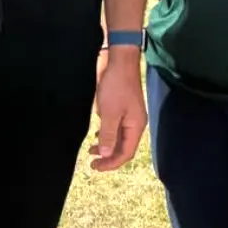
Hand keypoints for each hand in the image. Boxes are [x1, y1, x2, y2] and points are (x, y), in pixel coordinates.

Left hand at [88, 47, 145, 170]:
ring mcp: (129, 116)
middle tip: (92, 162)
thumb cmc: (116, 86)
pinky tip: (97, 135)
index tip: (96, 166)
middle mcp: (135, 123)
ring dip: (107, 146)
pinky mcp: (122, 108)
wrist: (119, 61)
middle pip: (123, 147)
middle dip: (108, 156)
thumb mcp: (110, 112)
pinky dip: (107, 134)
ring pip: (119, 138)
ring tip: (91, 150)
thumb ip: (109, 134)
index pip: (126, 153)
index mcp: (136, 126)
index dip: (112, 163)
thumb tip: (107, 154)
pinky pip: (116, 127)